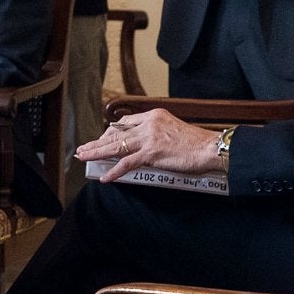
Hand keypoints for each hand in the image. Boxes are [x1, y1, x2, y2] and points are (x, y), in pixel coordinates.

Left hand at [77, 107, 221, 176]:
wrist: (210, 148)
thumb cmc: (196, 143)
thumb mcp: (173, 129)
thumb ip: (157, 134)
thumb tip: (145, 147)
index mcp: (153, 116)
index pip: (124, 123)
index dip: (110, 132)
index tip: (102, 138)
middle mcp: (148, 124)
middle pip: (115, 133)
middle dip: (97, 142)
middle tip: (83, 148)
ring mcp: (149, 138)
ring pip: (116, 146)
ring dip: (97, 153)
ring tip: (84, 158)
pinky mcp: (152, 153)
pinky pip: (127, 163)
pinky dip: (114, 171)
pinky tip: (105, 177)